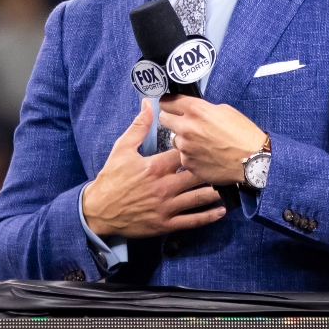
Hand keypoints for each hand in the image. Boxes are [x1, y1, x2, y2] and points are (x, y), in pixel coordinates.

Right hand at [81, 99, 225, 237]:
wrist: (98, 210)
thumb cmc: (111, 178)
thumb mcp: (121, 148)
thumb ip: (138, 126)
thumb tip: (148, 104)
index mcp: (155, 167)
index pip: (183, 153)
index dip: (196, 147)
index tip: (206, 142)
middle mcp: (163, 187)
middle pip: (196, 175)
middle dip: (212, 168)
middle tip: (227, 163)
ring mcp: (166, 207)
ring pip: (198, 198)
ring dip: (216, 191)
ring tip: (230, 184)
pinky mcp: (165, 224)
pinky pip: (192, 220)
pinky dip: (209, 216)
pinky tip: (222, 210)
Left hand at [159, 95, 266, 184]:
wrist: (252, 161)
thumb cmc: (243, 135)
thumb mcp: (225, 111)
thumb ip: (203, 109)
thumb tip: (191, 111)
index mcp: (196, 110)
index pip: (167, 101)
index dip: (169, 102)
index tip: (171, 104)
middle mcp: (187, 128)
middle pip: (164, 119)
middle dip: (172, 119)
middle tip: (184, 123)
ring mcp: (186, 147)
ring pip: (174, 139)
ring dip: (183, 139)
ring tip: (201, 142)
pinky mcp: (188, 163)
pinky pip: (183, 155)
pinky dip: (191, 155)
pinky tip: (205, 155)